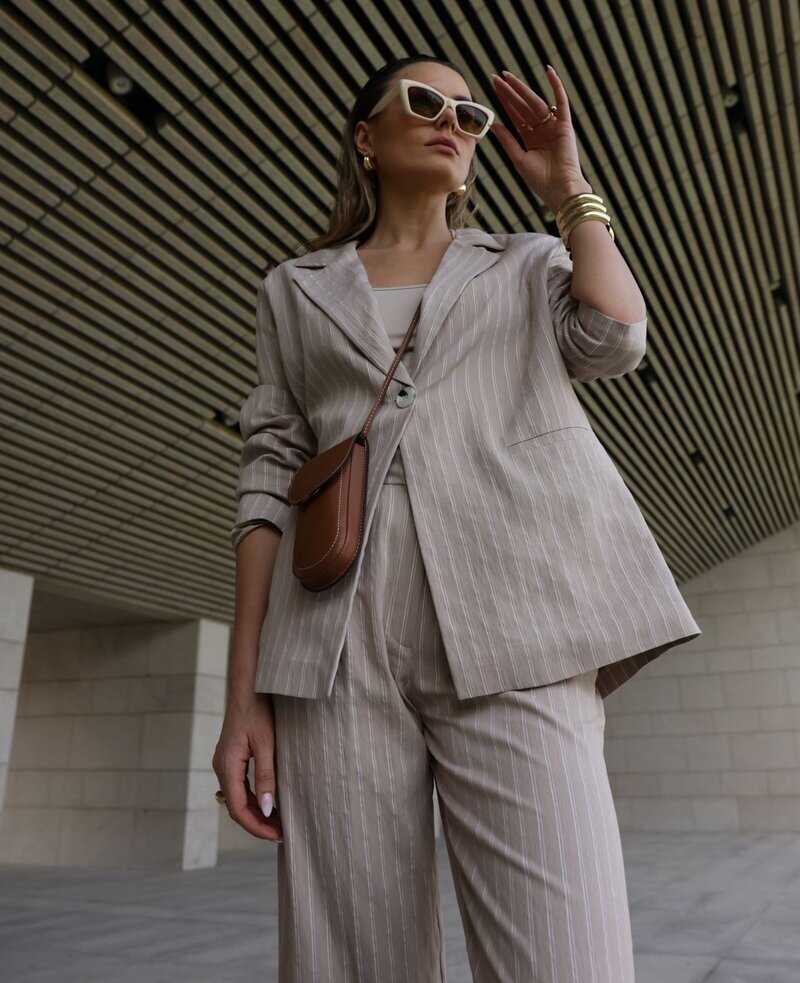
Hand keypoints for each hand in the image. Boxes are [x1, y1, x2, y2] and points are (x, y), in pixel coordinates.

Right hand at [212, 694, 282, 841]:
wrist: (248, 688)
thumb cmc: (258, 711)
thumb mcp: (266, 744)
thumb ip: (266, 777)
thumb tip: (267, 809)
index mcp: (227, 766)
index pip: (238, 809)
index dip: (257, 827)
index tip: (277, 836)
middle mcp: (221, 768)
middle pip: (236, 807)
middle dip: (258, 824)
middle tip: (282, 834)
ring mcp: (225, 764)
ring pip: (238, 798)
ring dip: (256, 813)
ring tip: (279, 823)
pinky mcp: (231, 759)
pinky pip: (240, 787)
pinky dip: (254, 799)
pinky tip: (270, 803)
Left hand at [489, 66, 590, 212]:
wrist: (559, 190)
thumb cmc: (540, 180)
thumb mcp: (518, 158)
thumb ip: (507, 140)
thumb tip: (493, 124)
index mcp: (530, 139)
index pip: (514, 115)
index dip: (504, 101)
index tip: (493, 87)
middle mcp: (541, 130)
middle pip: (522, 106)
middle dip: (509, 92)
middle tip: (496, 77)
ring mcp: (553, 126)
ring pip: (535, 102)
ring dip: (522, 89)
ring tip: (509, 77)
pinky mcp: (565, 125)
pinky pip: (562, 101)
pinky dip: (557, 86)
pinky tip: (549, 71)